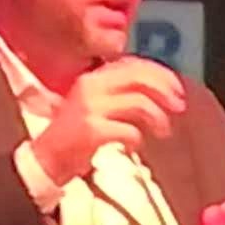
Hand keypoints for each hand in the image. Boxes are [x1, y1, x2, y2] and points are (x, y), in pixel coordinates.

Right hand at [27, 56, 188, 190]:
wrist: (44, 160)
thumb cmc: (75, 135)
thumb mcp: (96, 105)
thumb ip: (121, 94)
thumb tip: (160, 89)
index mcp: (94, 77)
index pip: (134, 64)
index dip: (160, 74)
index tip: (177, 89)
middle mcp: (91, 86)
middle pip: (139, 78)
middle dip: (165, 91)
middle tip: (179, 107)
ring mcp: (90, 107)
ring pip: (139, 103)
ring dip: (158, 118)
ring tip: (163, 131)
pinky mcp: (91, 130)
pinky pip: (129, 130)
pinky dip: (138, 139)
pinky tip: (133, 146)